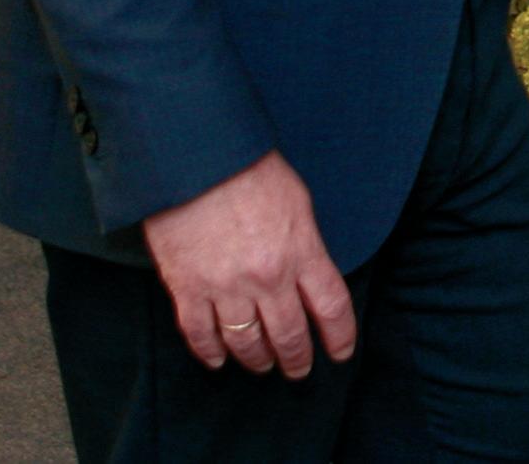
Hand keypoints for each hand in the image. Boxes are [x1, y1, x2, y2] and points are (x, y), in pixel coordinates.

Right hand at [140, 150, 356, 378]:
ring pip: (246, 343)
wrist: (195, 158)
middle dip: (297, 358)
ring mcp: (226, 288)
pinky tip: (218, 360)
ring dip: (257, 360)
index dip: (340, 336)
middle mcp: (267, 278)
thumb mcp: (297, 200)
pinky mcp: (188, 290)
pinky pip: (201, 335)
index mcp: (301, 251)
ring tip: (262, 365)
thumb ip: (306, 243)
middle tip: (298, 370)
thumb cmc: (249, 169)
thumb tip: (308, 273)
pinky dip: (211, 354)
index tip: (340, 353)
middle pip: (290, 335)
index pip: (331, 307)